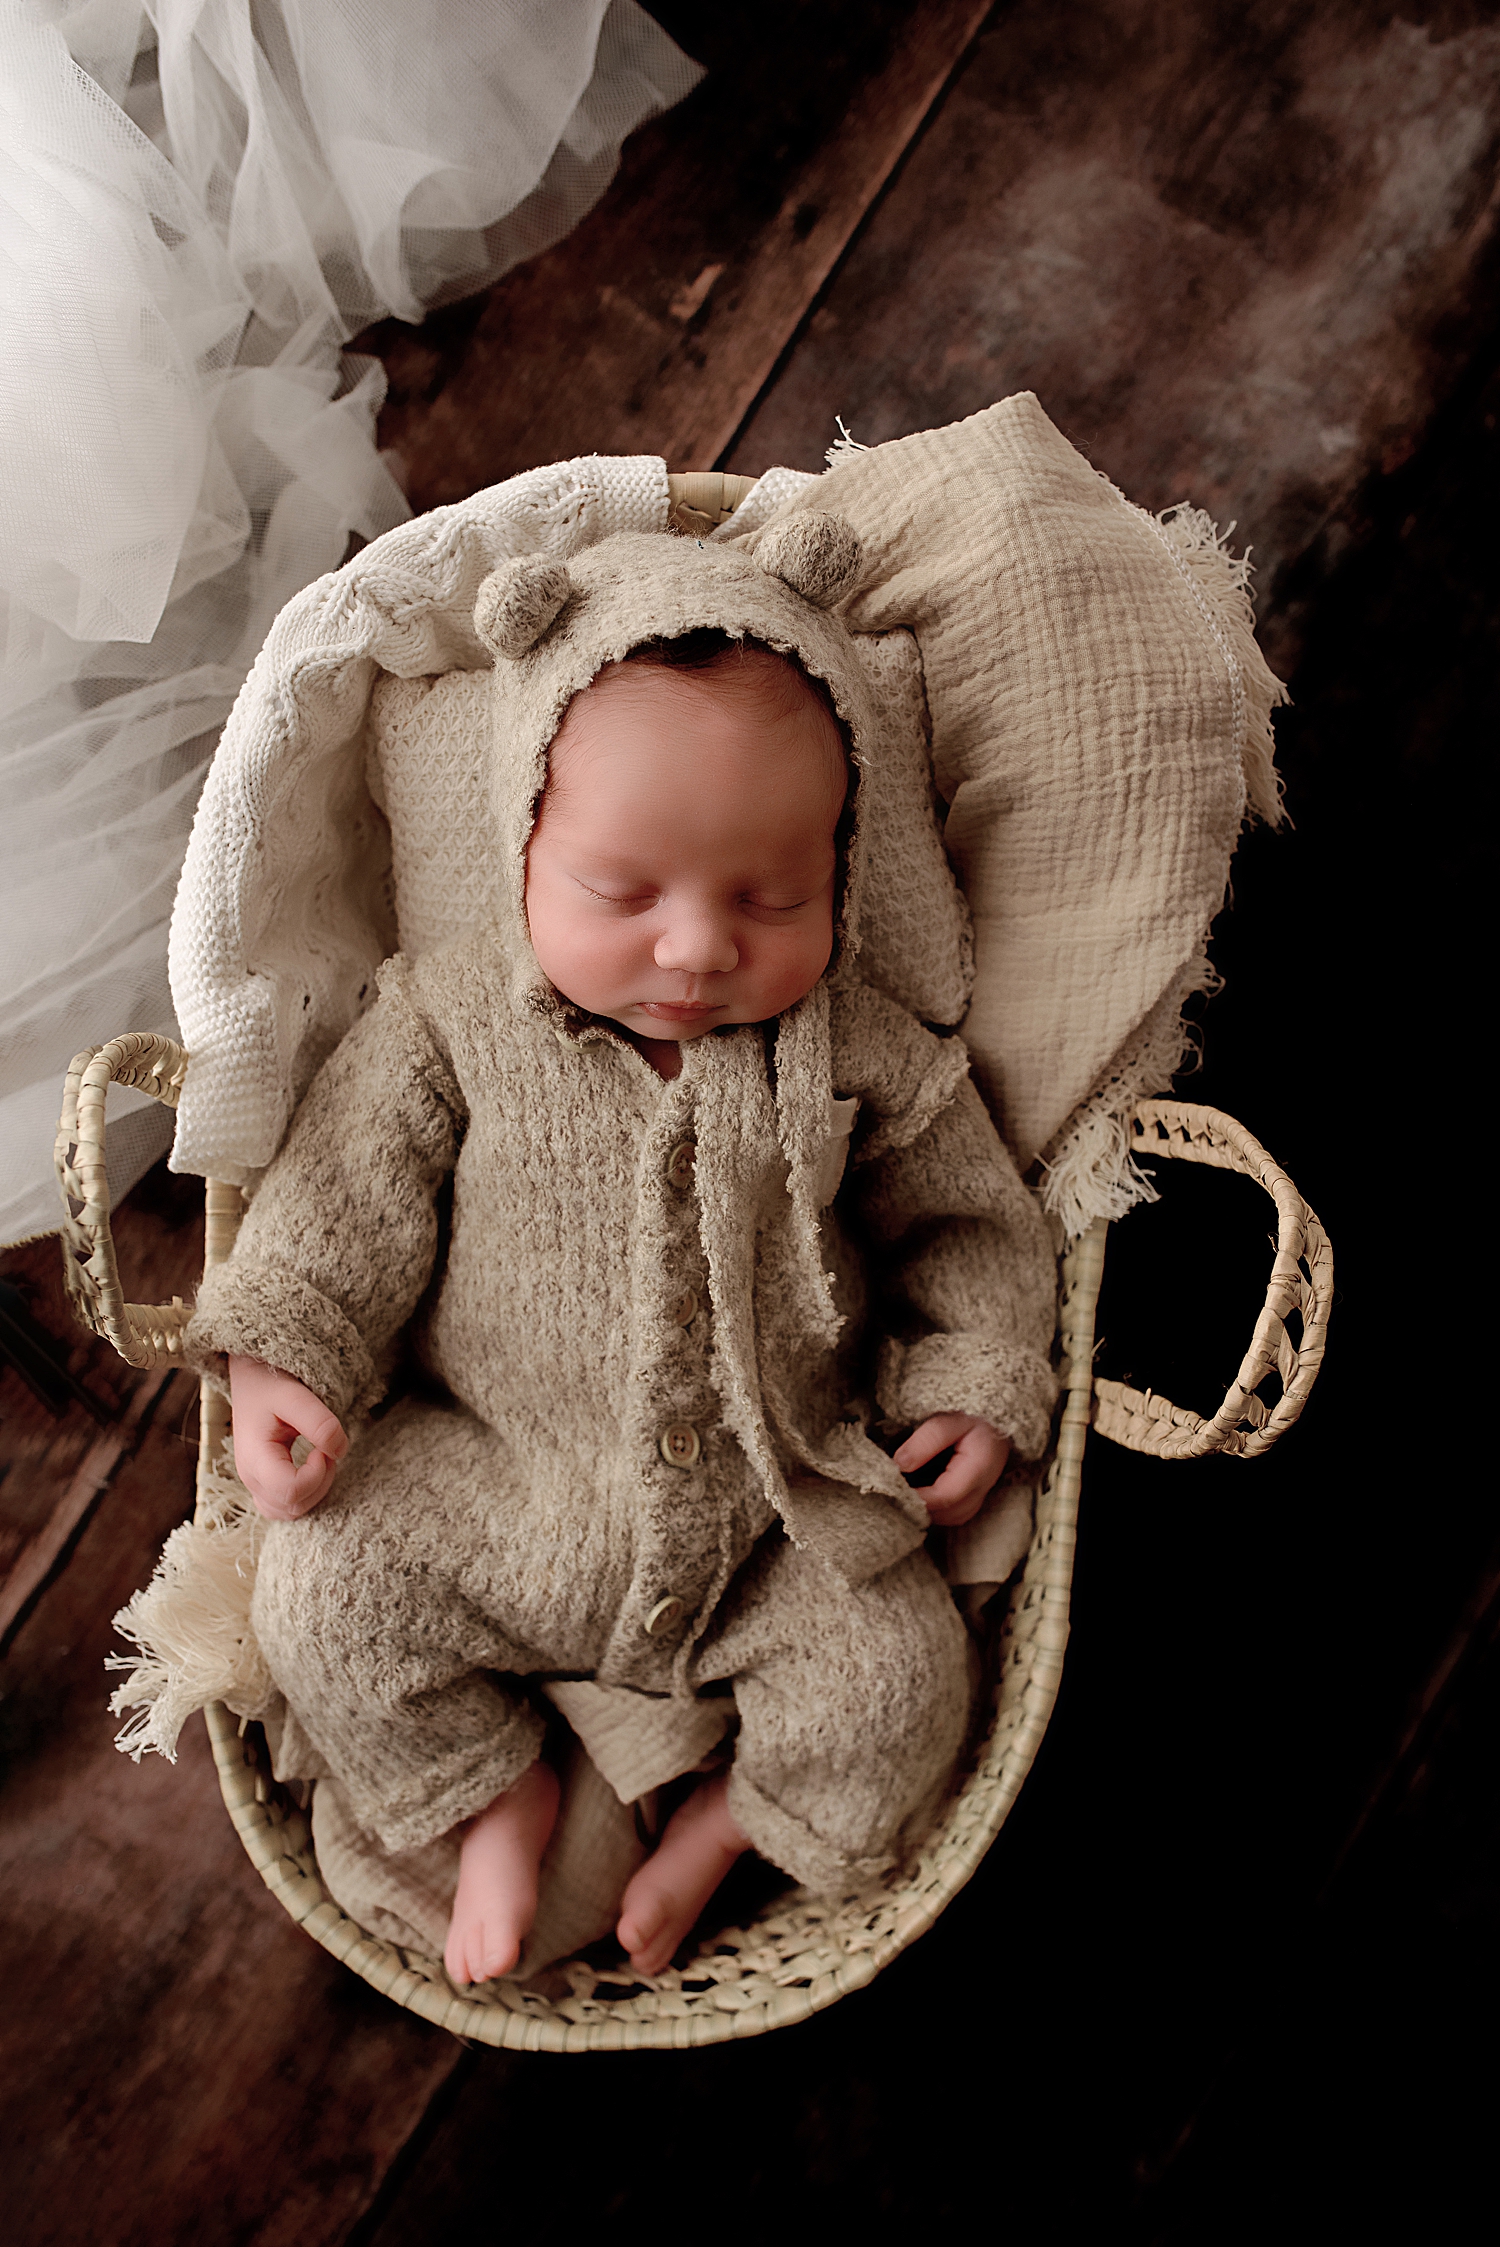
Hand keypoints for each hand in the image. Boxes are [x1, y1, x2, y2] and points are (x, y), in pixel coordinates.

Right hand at [228, 1354, 347, 1520]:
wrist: (252, 1378)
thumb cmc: (270, 1384)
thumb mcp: (296, 1396)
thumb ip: (320, 1424)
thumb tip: (339, 1452)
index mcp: (254, 1457)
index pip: (290, 1491)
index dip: (316, 1475)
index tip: (322, 1449)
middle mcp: (250, 1476)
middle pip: (292, 1506)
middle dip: (320, 1482)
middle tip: (326, 1450)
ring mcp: (254, 1482)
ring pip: (289, 1512)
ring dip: (315, 1491)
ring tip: (320, 1458)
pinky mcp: (263, 1482)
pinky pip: (283, 1507)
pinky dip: (304, 1495)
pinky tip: (312, 1469)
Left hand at [894, 1413, 1011, 1527]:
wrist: (992, 1419)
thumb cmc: (971, 1414)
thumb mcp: (948, 1419)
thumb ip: (926, 1440)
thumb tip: (899, 1464)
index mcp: (980, 1466)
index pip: (946, 1495)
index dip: (918, 1498)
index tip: (895, 1489)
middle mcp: (984, 1486)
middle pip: (950, 1513)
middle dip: (922, 1507)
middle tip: (897, 1492)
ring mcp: (982, 1494)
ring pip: (953, 1517)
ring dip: (929, 1510)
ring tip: (907, 1493)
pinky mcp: (976, 1496)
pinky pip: (956, 1513)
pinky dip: (937, 1509)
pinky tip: (920, 1494)